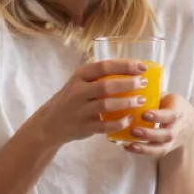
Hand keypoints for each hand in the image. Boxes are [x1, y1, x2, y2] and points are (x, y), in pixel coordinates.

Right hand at [33, 59, 150, 145]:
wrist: (51, 123)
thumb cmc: (73, 99)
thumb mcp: (80, 83)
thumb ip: (99, 77)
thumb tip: (133, 72)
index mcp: (79, 76)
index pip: (103, 66)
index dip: (125, 66)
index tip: (142, 67)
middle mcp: (78, 92)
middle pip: (106, 86)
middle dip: (128, 83)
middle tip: (143, 83)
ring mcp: (80, 110)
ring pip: (106, 105)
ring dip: (126, 102)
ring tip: (141, 101)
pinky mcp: (84, 127)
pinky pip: (104, 126)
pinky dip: (119, 123)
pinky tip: (130, 119)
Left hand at [123, 93, 193, 157]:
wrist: (189, 123)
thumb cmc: (173, 106)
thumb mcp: (168, 97)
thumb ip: (154, 95)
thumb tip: (132, 87)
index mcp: (178, 111)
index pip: (171, 115)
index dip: (158, 116)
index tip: (144, 114)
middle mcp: (178, 128)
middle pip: (167, 134)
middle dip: (150, 134)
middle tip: (134, 130)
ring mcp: (173, 141)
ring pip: (162, 148)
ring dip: (145, 148)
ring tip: (130, 144)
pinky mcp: (167, 149)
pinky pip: (156, 153)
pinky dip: (142, 152)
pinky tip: (128, 147)